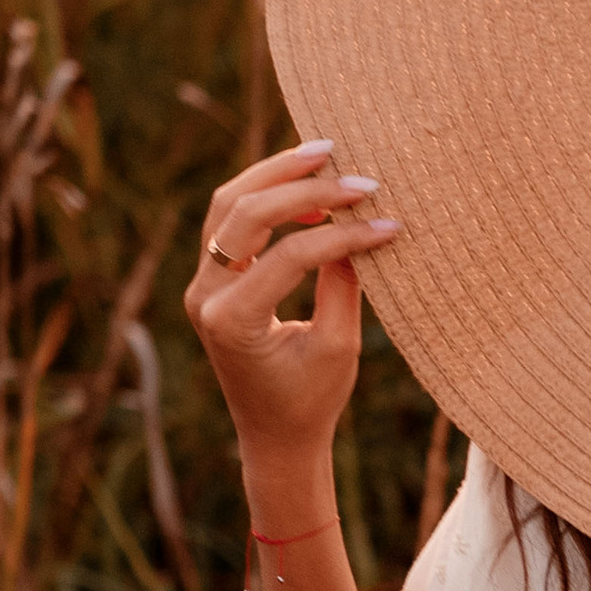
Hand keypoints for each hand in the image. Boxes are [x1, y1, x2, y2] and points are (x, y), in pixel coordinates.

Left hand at [185, 139, 398, 482]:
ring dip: (275, 174)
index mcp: (231, 321)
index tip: (389, 224)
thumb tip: (360, 221)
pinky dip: (267, 197)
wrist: (275, 437)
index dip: (342, 234)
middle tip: (352, 169)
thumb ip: (344, 282)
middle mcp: (204, 297)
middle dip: (302, 186)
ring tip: (323, 154)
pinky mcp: (212, 279)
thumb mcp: (337, 346)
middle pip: (245, 212)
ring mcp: (201, 285)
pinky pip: (230, 220)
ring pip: (228, 204)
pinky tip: (310, 193)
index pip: (290, 255)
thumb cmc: (311, 400)